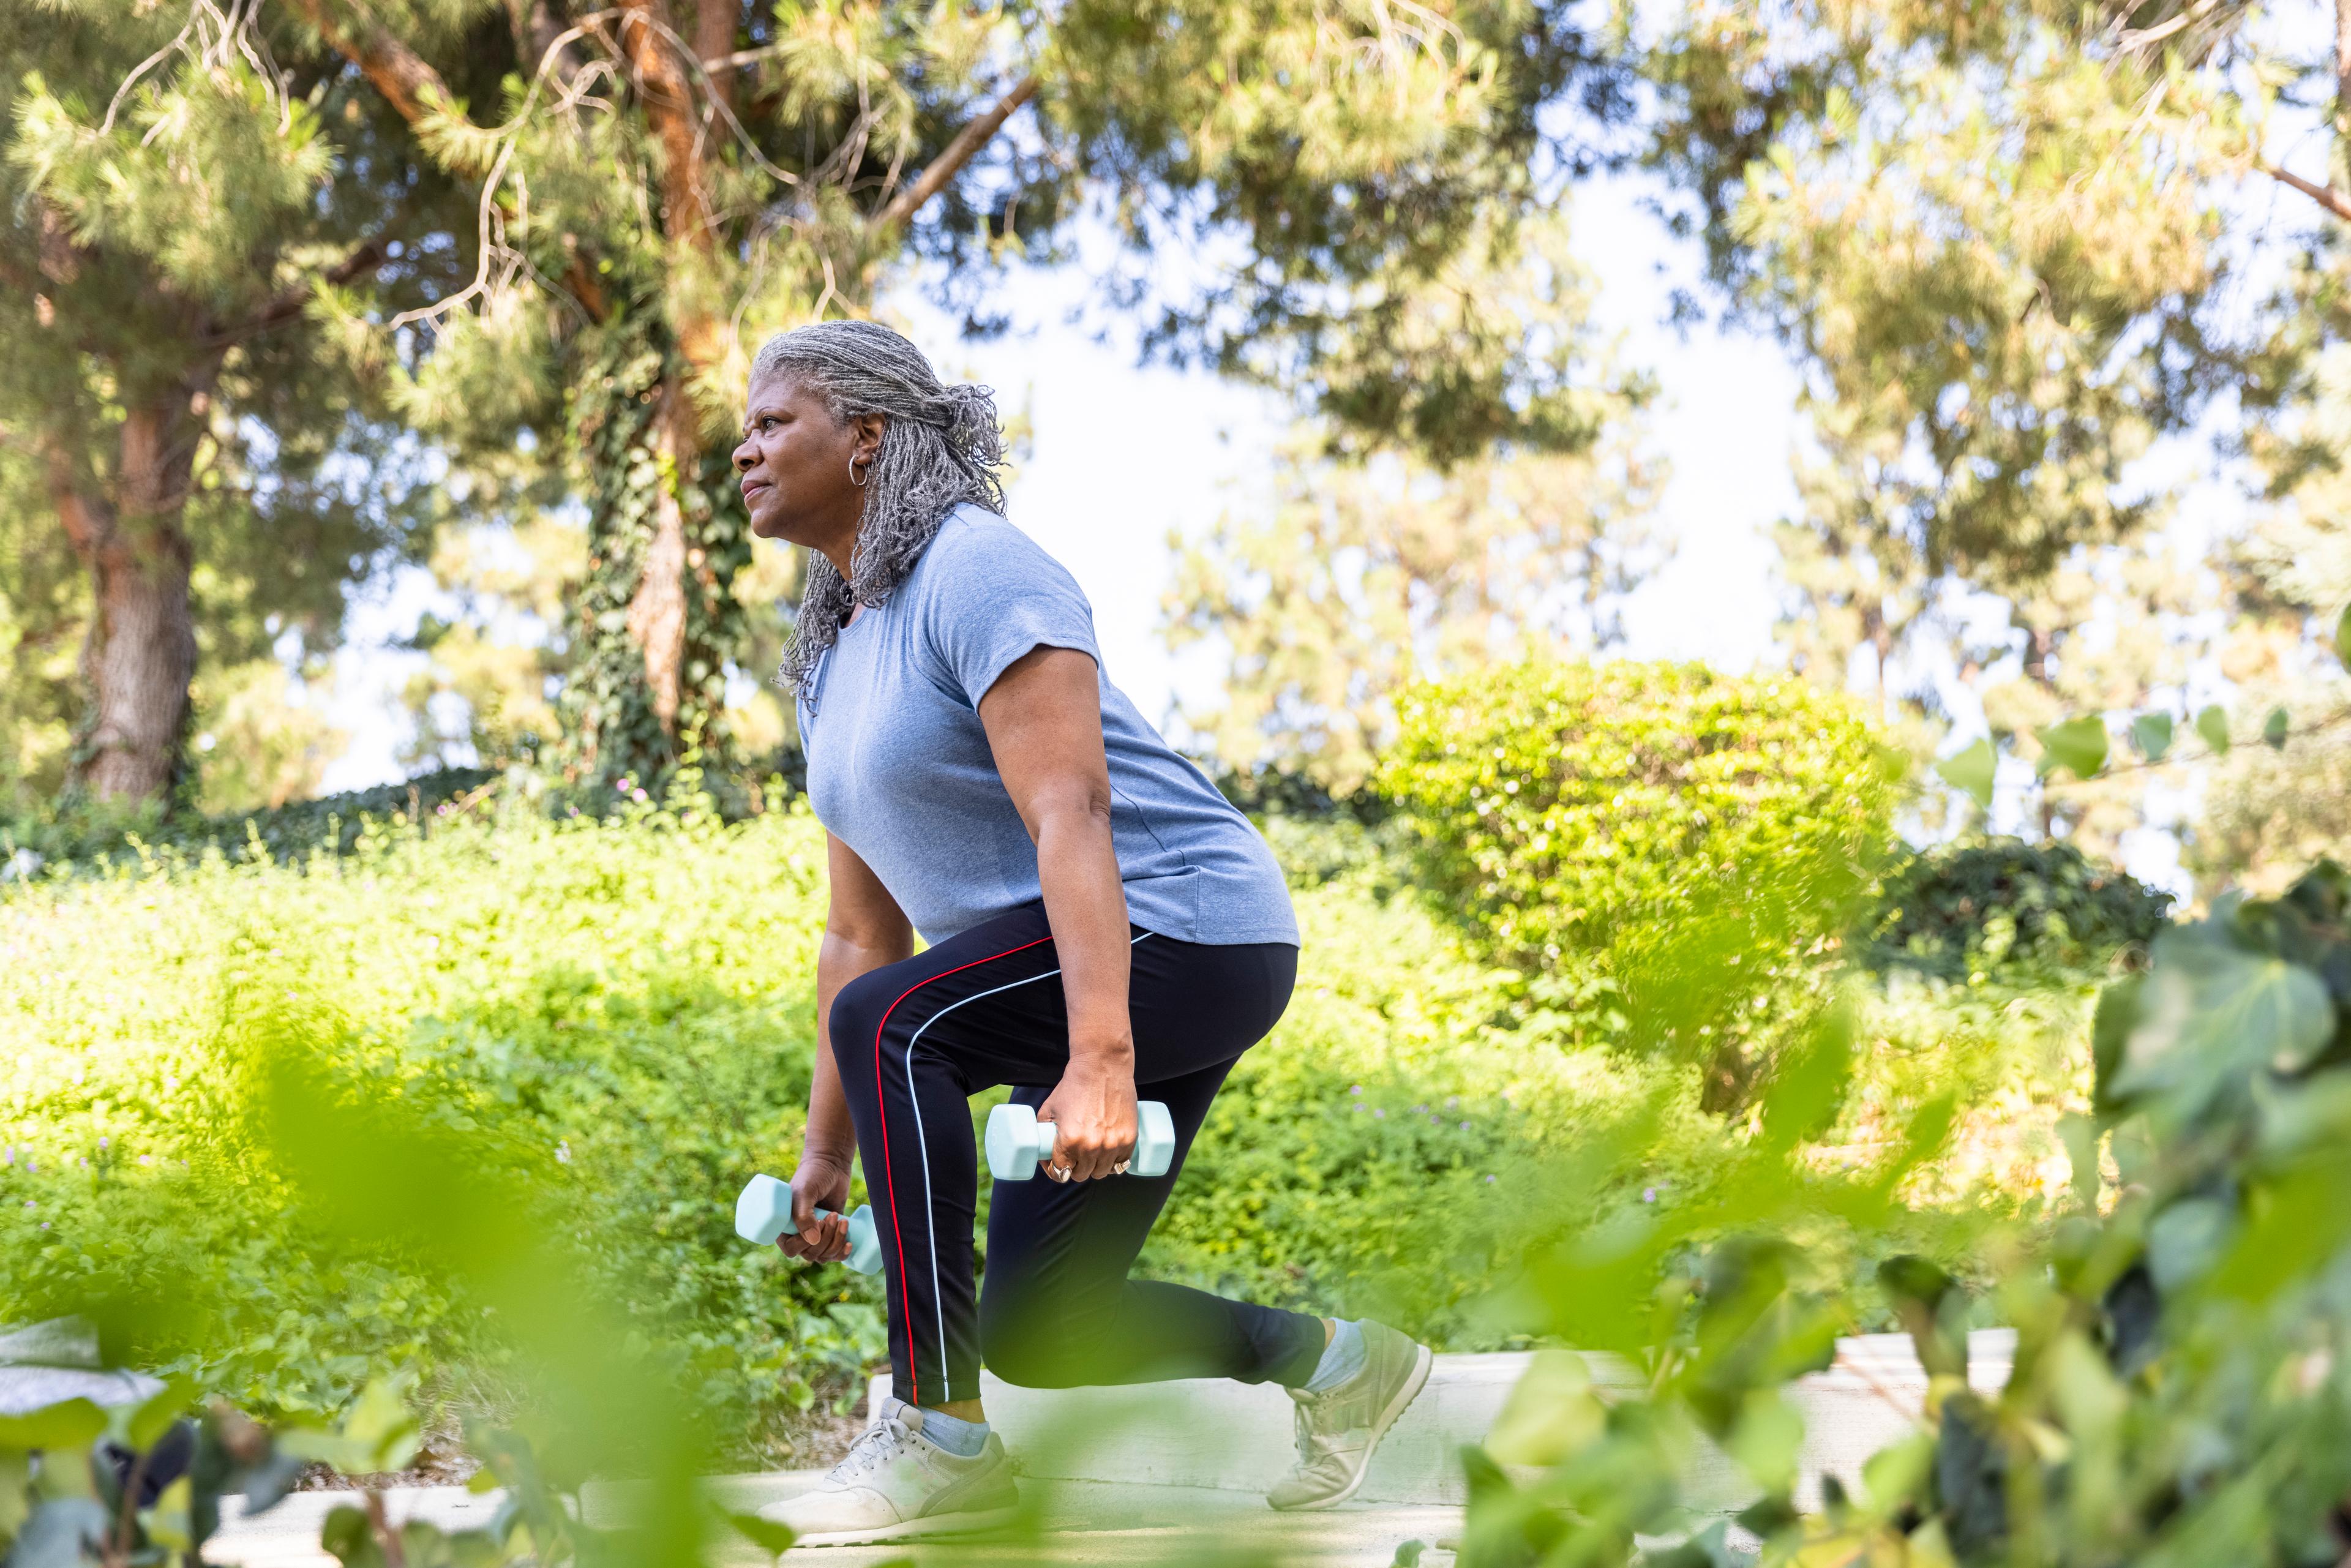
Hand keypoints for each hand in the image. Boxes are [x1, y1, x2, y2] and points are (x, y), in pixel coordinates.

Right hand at [779, 1152, 853, 1263]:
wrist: (831, 1165)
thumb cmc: (812, 1176)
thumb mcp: (804, 1192)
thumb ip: (803, 1215)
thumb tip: (813, 1241)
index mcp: (784, 1226)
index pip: (790, 1249)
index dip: (804, 1244)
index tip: (818, 1223)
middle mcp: (798, 1234)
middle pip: (811, 1254)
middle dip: (826, 1239)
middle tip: (834, 1216)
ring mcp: (815, 1235)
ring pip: (824, 1255)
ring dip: (836, 1242)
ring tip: (843, 1221)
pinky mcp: (831, 1234)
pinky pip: (834, 1254)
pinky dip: (843, 1252)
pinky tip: (849, 1243)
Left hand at [1034, 1055, 1137, 1182]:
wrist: (1102, 1067)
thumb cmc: (1073, 1086)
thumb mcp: (1048, 1109)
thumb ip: (1043, 1132)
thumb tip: (1043, 1152)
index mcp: (1069, 1141)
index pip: (1060, 1173)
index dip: (1055, 1170)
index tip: (1057, 1166)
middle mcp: (1091, 1146)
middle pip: (1081, 1175)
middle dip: (1075, 1168)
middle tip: (1075, 1157)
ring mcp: (1113, 1144)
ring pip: (1101, 1173)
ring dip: (1095, 1167)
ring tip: (1092, 1155)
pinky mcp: (1130, 1139)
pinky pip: (1121, 1164)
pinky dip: (1114, 1162)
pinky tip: (1108, 1154)